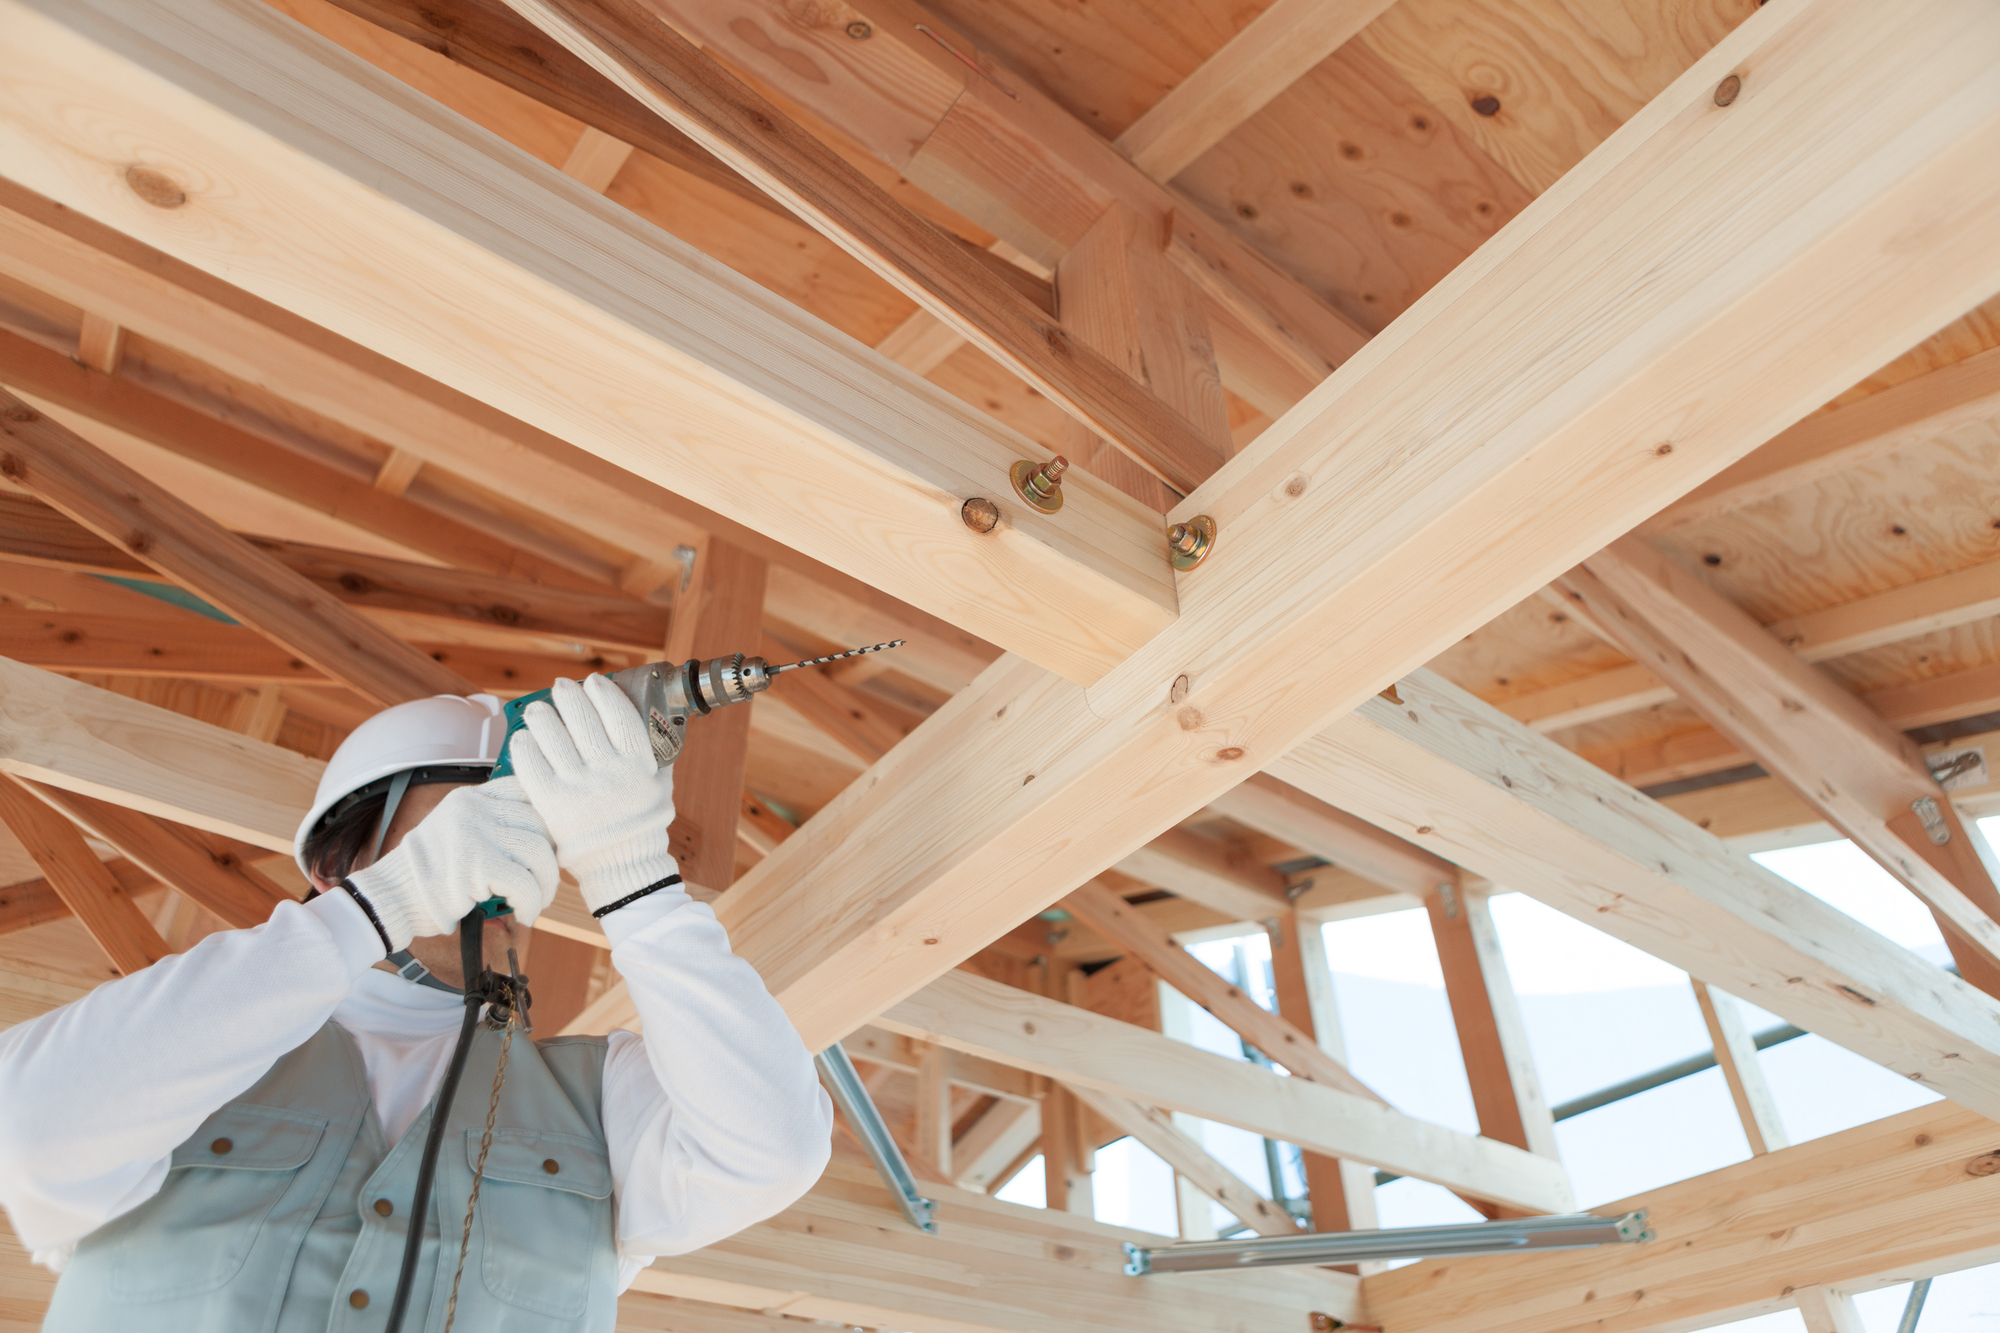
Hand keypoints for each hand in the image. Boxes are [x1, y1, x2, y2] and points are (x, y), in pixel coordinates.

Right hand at [343, 778, 556, 951]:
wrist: (390, 897)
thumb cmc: (428, 874)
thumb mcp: (456, 831)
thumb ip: (491, 824)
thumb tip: (545, 837)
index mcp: (472, 797)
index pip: (527, 790)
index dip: (548, 819)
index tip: (549, 845)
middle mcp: (475, 808)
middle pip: (541, 822)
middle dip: (551, 857)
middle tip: (546, 881)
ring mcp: (475, 834)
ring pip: (539, 852)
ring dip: (546, 884)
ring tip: (538, 902)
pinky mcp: (475, 866)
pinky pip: (525, 883)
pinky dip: (532, 903)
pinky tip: (525, 914)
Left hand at [508, 675, 678, 913]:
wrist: (622, 865)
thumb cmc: (639, 821)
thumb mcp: (658, 784)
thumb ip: (654, 753)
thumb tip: (650, 718)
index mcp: (639, 765)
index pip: (620, 715)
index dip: (604, 693)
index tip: (595, 681)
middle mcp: (610, 774)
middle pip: (583, 720)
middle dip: (569, 696)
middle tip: (561, 687)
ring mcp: (579, 789)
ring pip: (553, 737)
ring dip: (543, 715)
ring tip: (538, 709)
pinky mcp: (553, 805)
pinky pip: (532, 765)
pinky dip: (525, 746)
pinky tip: (523, 737)